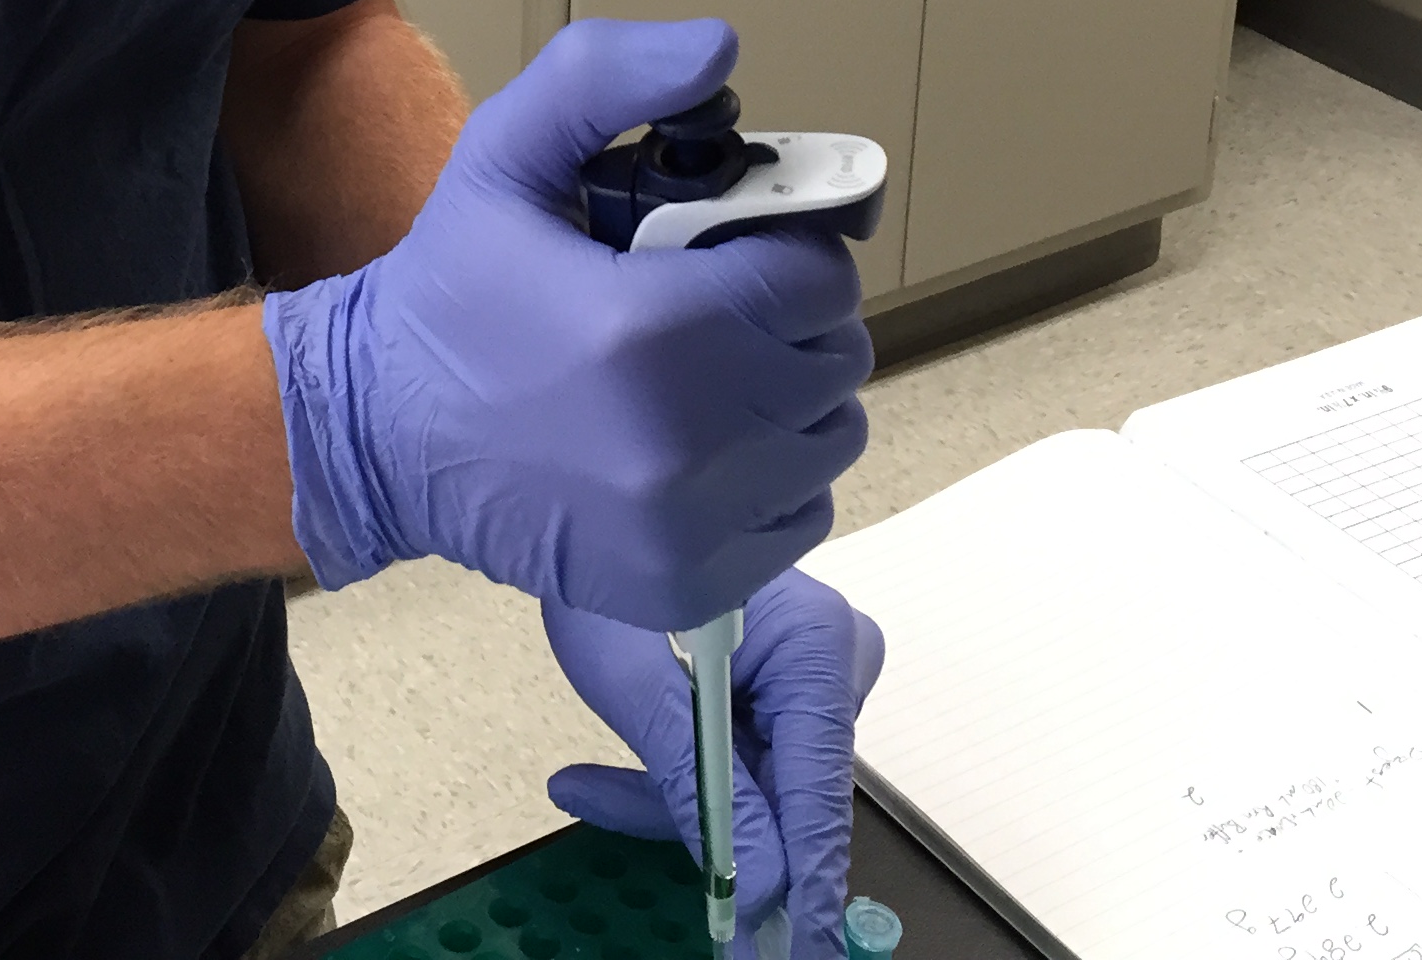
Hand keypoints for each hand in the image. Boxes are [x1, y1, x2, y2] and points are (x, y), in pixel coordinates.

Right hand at [261, 18, 872, 629]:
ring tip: (708, 370)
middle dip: (788, 315)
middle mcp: (685, 440)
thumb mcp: (506, 152)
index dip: (786, 248)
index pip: (816, 277)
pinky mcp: (689, 581)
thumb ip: (608, 78)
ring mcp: (691, 524)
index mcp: (650, 329)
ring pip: (829, 436)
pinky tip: (699, 441)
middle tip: (715, 302)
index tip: (730, 248)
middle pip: (833, 356)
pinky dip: (774, 474)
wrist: (377, 435)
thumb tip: (717, 49)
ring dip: (790, 394)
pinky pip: (802, 513)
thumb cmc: (450, 292)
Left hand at [541, 570, 887, 959]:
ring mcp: (818, 665)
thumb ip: (702, 787)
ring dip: (681, 801)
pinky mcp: (788, 678)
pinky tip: (608, 773)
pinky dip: (687, 775)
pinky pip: (750, 757)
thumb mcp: (640, 691)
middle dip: (703, 824)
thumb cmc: (603, 576)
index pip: (820, 791)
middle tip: (610, 820)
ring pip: (763, 783)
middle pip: (788, 790)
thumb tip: (763, 884)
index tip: (797, 955)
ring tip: (584, 782)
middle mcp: (838, 653)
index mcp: (820, 644)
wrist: (583, 507)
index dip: (806, 883)